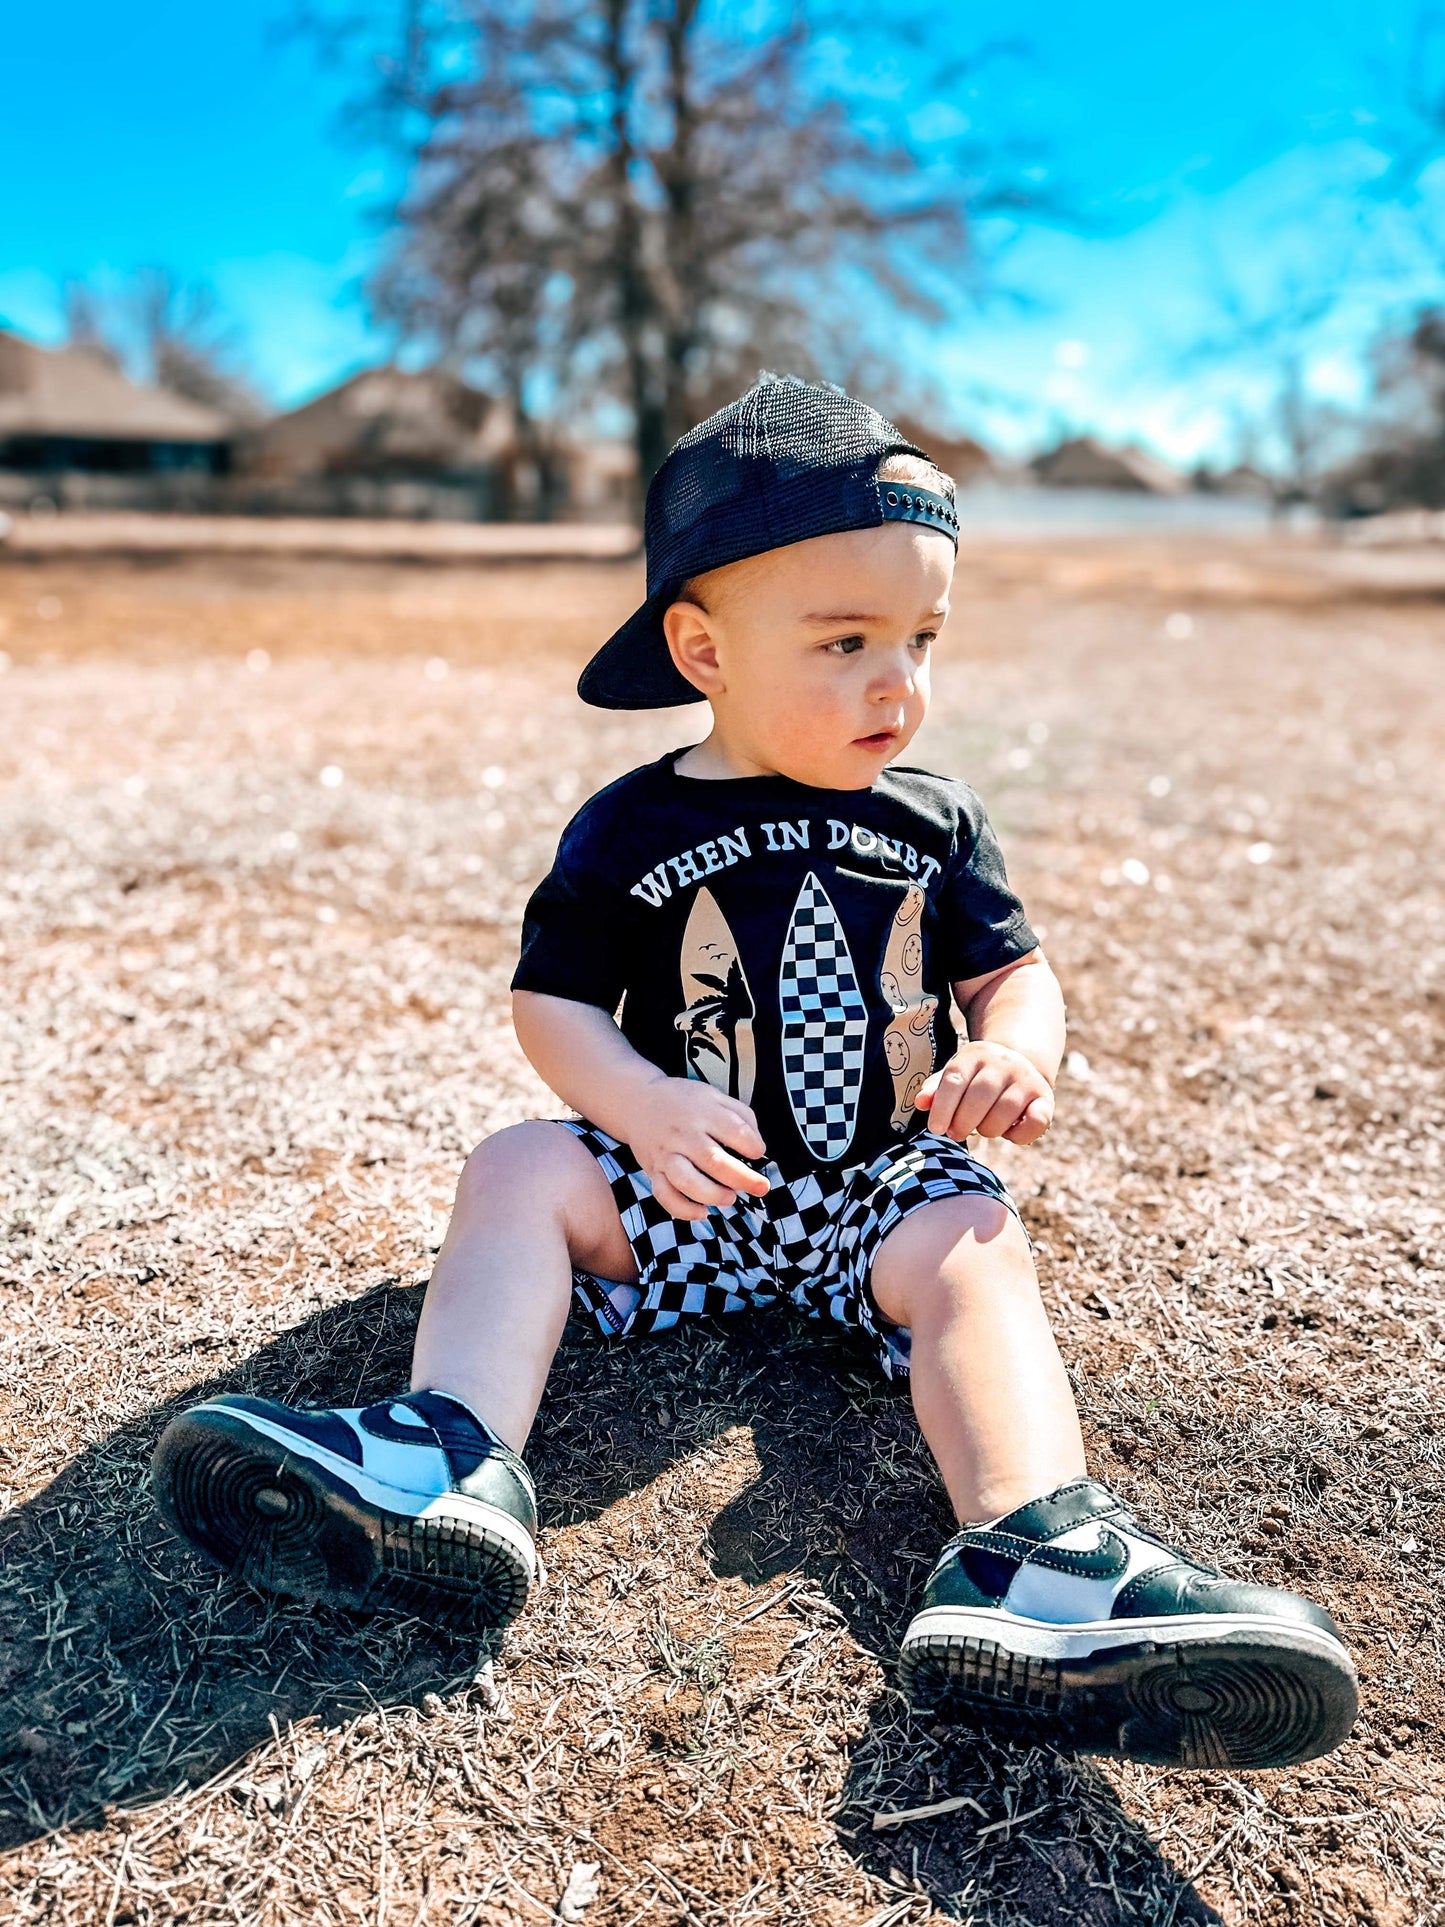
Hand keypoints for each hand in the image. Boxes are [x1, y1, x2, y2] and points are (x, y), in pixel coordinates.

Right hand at [620, 1077, 770, 1220]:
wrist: (638, 1102)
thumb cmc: (683, 1102)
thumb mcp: (714, 1096)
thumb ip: (740, 1115)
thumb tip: (757, 1145)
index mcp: (703, 1112)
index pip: (735, 1132)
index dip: (753, 1146)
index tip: (758, 1153)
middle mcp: (684, 1134)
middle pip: (714, 1161)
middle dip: (742, 1179)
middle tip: (760, 1187)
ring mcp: (666, 1154)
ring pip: (687, 1181)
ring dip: (713, 1195)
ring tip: (729, 1198)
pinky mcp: (654, 1171)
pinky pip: (665, 1196)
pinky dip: (684, 1209)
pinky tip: (703, 1212)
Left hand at [913, 1043, 1053, 1145]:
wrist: (1020, 1059)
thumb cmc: (978, 1076)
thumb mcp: (956, 1074)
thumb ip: (936, 1089)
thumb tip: (920, 1103)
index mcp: (974, 1054)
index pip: (954, 1080)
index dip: (942, 1108)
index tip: (936, 1129)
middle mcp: (1002, 1063)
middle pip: (978, 1098)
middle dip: (963, 1123)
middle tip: (957, 1132)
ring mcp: (1026, 1079)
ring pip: (1004, 1112)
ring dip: (988, 1129)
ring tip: (982, 1127)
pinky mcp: (1044, 1097)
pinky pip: (1035, 1122)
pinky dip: (1019, 1135)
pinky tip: (1009, 1132)